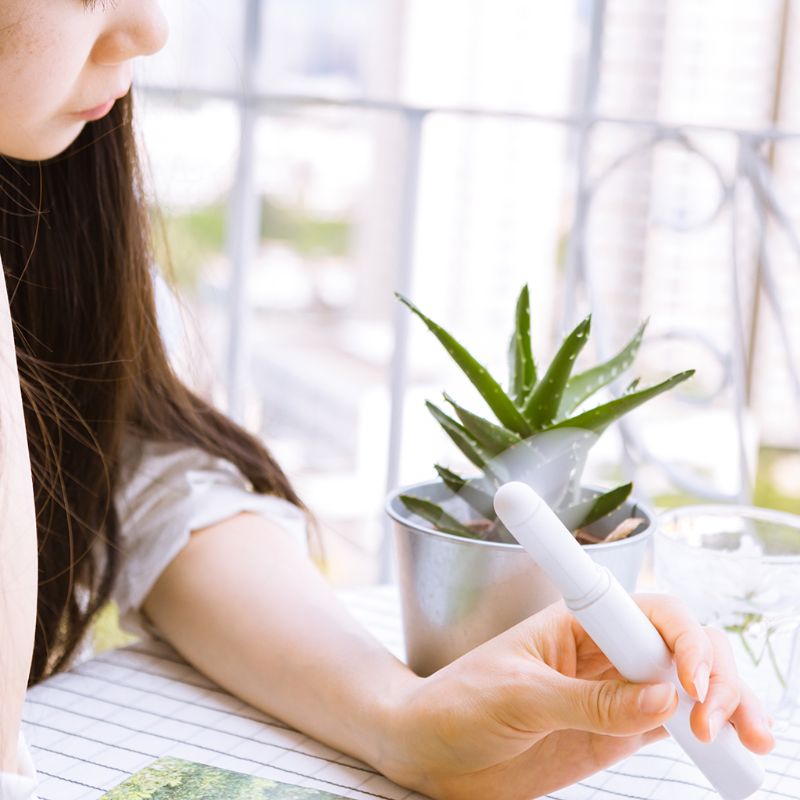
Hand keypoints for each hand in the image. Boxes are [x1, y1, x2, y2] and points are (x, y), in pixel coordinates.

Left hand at [381, 595, 773, 799]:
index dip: (682, 639)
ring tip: (747, 738)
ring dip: (726, 700)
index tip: (691, 681)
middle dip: (714, 672)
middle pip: (680, 645)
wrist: (429, 751)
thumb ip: (589, 702)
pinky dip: (708, 731)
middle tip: (717, 721)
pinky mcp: (615, 731)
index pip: (646, 612)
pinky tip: (730, 747)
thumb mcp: (518, 698)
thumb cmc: (458, 705)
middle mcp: (602, 651)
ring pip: (686, 684)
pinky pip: (672, 723)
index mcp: (575, 623)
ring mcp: (613, 692)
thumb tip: (663, 697)